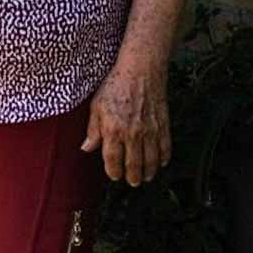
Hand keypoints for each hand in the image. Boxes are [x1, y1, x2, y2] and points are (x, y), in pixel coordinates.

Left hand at [81, 62, 169, 186]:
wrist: (141, 70)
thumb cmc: (115, 85)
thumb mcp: (96, 106)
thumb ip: (92, 130)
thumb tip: (86, 148)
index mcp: (112, 130)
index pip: (112, 160)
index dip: (113, 172)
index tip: (114, 175)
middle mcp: (132, 134)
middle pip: (134, 165)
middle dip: (133, 177)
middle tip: (133, 182)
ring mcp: (149, 131)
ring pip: (151, 160)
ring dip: (149, 171)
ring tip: (147, 177)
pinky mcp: (163, 125)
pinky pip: (165, 147)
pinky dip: (163, 158)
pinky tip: (161, 163)